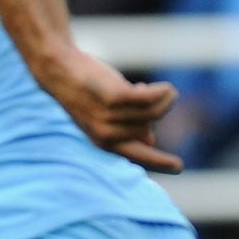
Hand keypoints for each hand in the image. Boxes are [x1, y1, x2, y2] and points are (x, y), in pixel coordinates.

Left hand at [35, 44, 181, 174]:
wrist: (59, 70)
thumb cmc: (85, 92)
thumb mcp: (104, 116)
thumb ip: (126, 129)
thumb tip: (150, 141)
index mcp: (104, 143)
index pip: (137, 156)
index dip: (160, 162)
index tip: (179, 168)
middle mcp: (106, 135)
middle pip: (150, 124)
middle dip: (151, 109)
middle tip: (134, 94)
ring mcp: (109, 117)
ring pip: (154, 111)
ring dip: (162, 97)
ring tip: (146, 88)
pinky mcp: (114, 99)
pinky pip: (153, 97)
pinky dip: (163, 91)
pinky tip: (164, 87)